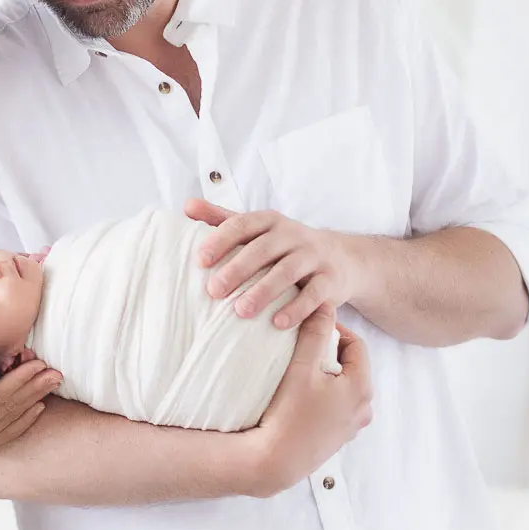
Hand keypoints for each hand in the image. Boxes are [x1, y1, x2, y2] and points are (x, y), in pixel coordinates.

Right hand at [0, 360, 61, 452]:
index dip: (19, 378)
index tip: (36, 362)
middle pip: (10, 407)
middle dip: (34, 388)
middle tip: (55, 372)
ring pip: (13, 419)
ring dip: (35, 400)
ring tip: (53, 384)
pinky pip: (8, 434)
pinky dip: (25, 422)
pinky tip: (39, 409)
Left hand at [187, 200, 368, 329]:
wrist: (341, 258)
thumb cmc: (284, 246)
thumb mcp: (256, 230)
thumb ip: (222, 219)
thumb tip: (187, 206)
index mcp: (269, 220)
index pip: (242, 225)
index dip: (220, 240)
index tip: (199, 261)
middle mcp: (292, 234)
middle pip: (262, 249)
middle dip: (237, 269)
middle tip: (213, 291)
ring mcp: (314, 256)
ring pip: (287, 271)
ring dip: (263, 292)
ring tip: (240, 311)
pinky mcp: (331, 280)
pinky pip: (314, 294)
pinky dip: (296, 309)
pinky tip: (277, 323)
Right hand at [245, 306, 372, 495]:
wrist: (276, 460)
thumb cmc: (289, 413)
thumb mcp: (301, 367)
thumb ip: (315, 333)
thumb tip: (325, 305)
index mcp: (362, 387)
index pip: (356, 344)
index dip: (334, 330)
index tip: (309, 328)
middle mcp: (364, 407)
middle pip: (351, 366)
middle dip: (328, 352)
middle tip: (302, 348)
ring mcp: (352, 425)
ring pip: (343, 386)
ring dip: (325, 374)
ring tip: (299, 371)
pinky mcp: (338, 437)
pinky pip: (335, 405)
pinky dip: (323, 395)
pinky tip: (300, 397)